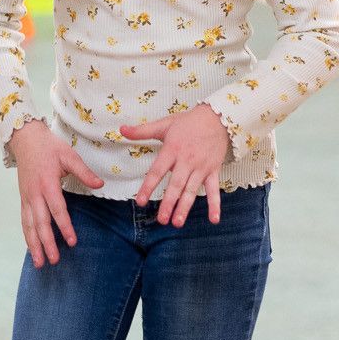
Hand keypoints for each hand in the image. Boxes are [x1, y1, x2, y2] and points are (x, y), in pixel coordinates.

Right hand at [7, 120, 103, 267]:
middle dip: (47, 243)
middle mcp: (35, 194)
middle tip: (54, 260)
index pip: (57, 210)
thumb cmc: (49, 147)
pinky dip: (28, 236)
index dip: (65, 227)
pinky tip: (32, 248)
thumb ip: (84, 172)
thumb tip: (100, 185)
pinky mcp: (23, 199)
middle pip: (41, 223)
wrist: (25, 140)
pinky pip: (24, 221)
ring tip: (39, 263)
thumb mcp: (69, 155)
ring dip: (34, 245)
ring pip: (29, 226)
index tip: (72, 242)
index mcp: (48, 184)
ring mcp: (27, 198)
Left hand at [119, 103, 229, 226]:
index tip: (140, 201)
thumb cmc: (188, 122)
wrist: (218, 117)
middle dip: (168, 203)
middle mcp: (186, 160)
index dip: (148, 186)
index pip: (157, 171)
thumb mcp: (164, 124)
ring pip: (192, 190)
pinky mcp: (213, 170)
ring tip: (177, 222)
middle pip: (176, 185)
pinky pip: (214, 190)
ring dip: (185, 207)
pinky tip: (213, 219)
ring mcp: (201, 167)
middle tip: (161, 220)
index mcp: (172, 149)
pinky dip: (215, 205)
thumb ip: (142, 131)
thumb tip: (121, 129)